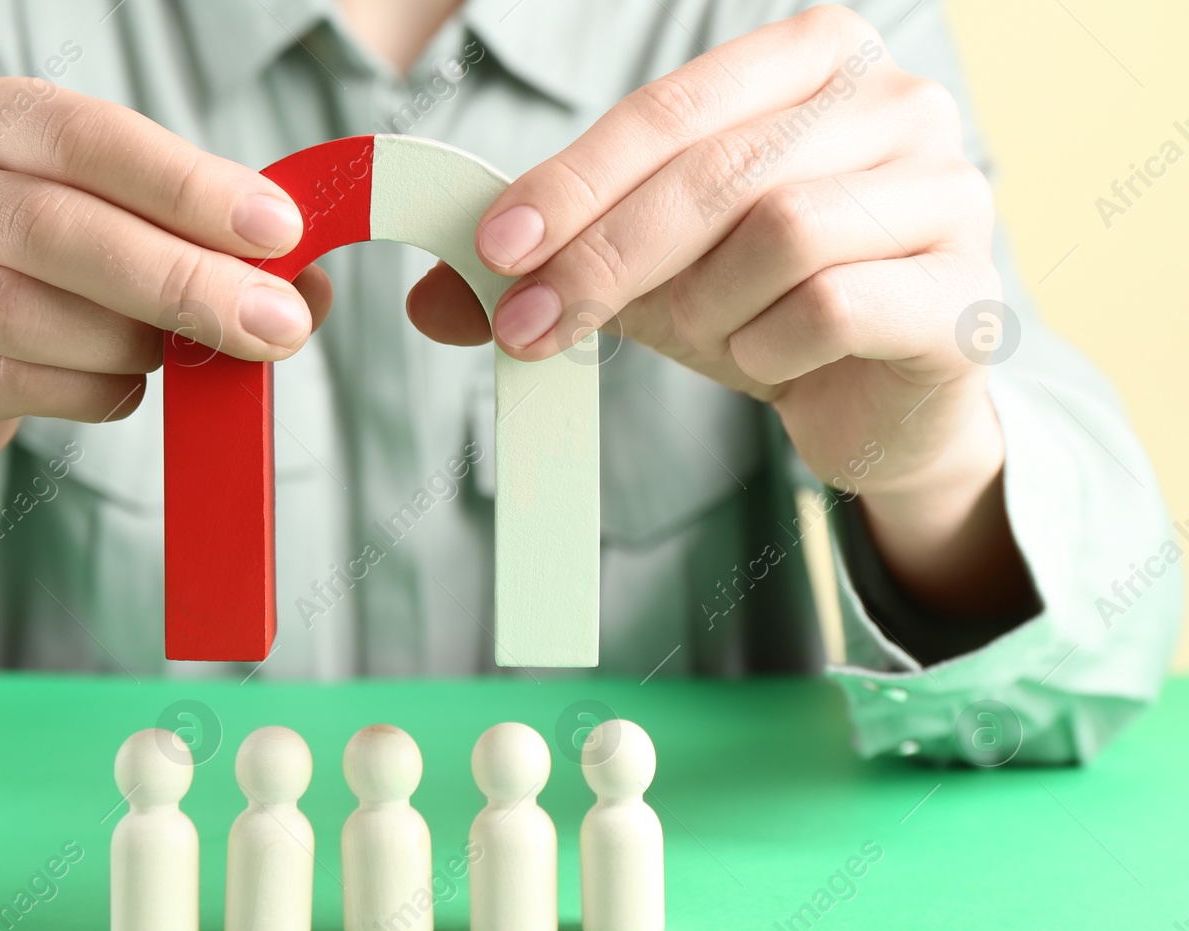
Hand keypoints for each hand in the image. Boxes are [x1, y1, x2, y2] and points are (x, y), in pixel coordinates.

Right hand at [0, 79, 330, 625]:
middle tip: (269, 323)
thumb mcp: (117, 237)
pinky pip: (7, 384)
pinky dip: (90, 392)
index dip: (184, 184)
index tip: (278, 231)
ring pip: (19, 310)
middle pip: (52, 227)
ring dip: (128, 340)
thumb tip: (310, 290)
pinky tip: (126, 392)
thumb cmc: (44, 284)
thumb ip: (207, 247)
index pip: (85, 136)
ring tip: (178, 354)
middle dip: (178, 278)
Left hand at [409, 5, 1031, 618]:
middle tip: (527, 324)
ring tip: (705, 336)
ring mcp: (948, 192)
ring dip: (706, 308)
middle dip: (605, 256)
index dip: (575, 179)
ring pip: (780, 233)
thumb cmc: (763, 305)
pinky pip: (835, 308)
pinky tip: (771, 360)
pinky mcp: (966, 295)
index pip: (672, 108)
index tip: (496, 247)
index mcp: (812, 62)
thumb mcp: (646, 272)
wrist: (874, 398)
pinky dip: (771, 348)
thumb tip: (433, 299)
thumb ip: (550, 268)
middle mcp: (895, 104)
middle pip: (718, 170)